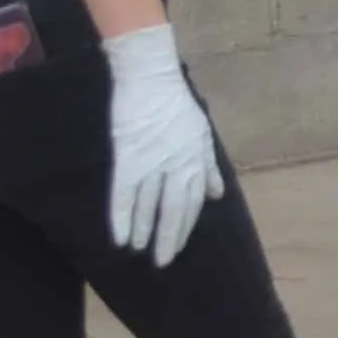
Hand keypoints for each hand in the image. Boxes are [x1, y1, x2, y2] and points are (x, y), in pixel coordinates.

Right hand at [103, 24, 222, 268]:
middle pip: (173, 209)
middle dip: (168, 237)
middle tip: (162, 261)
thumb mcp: (201, 134)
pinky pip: (125, 195)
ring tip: (140, 251)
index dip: (184, 226)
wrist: (149, 77)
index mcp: (196, 161)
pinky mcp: (128, 159)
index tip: (176, 246)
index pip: (193, 203)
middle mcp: (177, 167)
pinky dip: (122, 217)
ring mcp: (152, 165)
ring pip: (149, 206)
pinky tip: (120, 238)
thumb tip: (217, 195)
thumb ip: (208, 167)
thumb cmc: (176, 104)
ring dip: (144, 230)